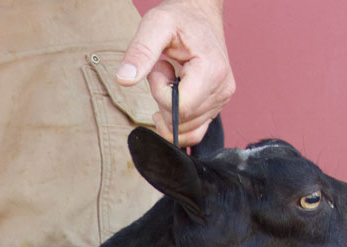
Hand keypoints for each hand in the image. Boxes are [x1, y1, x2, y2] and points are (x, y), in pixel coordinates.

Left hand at [117, 0, 233, 144]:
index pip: (180, 109)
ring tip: (172, 76)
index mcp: (212, 71)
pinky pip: (194, 132)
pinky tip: (172, 99)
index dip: (160, 93)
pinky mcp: (216, 105)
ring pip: (185, 129)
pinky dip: (176, 122)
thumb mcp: (155, 25)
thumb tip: (124, 80)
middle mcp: (222, 89)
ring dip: (169, 108)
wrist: (198, 13)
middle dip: (163, 100)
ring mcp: (221, 99)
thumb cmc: (179, 17)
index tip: (159, 67)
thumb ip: (140, 52)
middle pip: (181, 120)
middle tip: (164, 69)